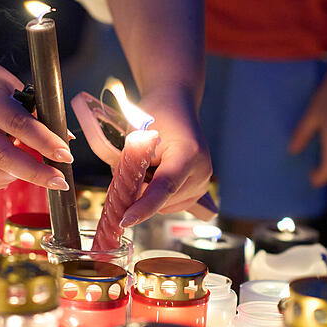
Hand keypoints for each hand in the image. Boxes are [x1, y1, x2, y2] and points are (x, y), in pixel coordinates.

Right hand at [0, 49, 73, 190]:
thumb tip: (65, 137)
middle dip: (36, 173)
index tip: (66, 155)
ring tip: (32, 172)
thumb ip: (34, 110)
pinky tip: (10, 175)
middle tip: (59, 181)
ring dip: (15, 178)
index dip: (45, 142)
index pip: (19, 125)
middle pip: (3, 156)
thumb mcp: (9, 84)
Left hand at [118, 86, 213, 226]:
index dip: (144, 206)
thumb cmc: (156, 115)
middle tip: (130, 170)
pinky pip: (170, 203)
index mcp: (188, 153)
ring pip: (164, 206)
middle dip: (140, 195)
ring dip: (148, 195)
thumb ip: (131, 163)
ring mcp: (203, 183)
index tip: (125, 219)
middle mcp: (201, 171)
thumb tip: (123, 194)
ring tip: (149, 167)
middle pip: (162, 201)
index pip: (164, 186)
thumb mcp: (138, 134)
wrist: (176, 107)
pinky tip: (156, 174)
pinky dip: (156, 195)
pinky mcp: (199, 190)